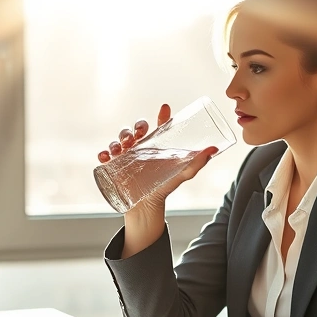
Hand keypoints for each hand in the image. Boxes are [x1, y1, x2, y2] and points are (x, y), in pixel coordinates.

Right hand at [96, 104, 217, 209]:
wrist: (147, 207)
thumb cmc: (164, 187)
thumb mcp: (181, 175)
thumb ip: (196, 163)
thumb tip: (213, 150)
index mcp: (157, 146)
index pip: (158, 126)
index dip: (162, 116)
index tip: (165, 108)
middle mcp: (140, 147)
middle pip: (135, 130)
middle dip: (135, 127)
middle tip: (137, 134)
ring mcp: (126, 156)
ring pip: (119, 140)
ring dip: (118, 139)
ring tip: (121, 147)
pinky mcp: (114, 166)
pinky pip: (105, 156)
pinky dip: (103, 153)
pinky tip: (105, 156)